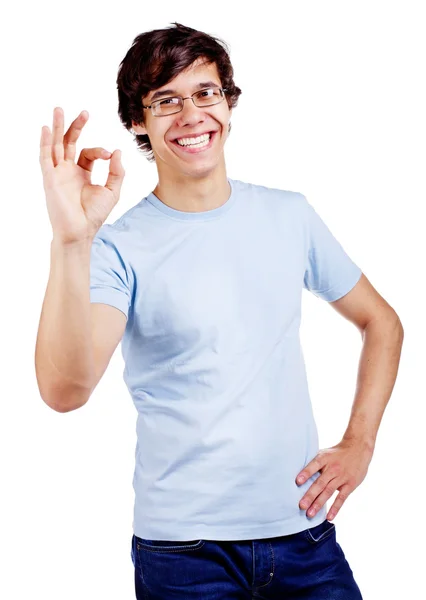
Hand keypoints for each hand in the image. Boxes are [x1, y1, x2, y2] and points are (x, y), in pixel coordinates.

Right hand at [39, 107, 124, 244]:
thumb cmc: (94, 215)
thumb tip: (117, 151)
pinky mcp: (50, 178)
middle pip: (69, 142)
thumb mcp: (112, 191)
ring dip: (57, 127)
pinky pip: (45, 157)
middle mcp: (68, 171)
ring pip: (56, 145)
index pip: (88, 153)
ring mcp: (58, 173)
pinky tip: (45, 129)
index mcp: (82, 173)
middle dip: (76, 126)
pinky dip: (45, 142)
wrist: (80, 230)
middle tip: (85, 112)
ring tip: (58, 109)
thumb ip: (116, 171)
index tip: (109, 156)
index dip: (100, 151)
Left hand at [295, 438, 373, 520]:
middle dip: (310, 495)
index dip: (306, 473)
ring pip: (328, 492)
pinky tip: (329, 517)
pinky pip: (341, 498)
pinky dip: (335, 508)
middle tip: (301, 506)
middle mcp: (332, 468)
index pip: (314, 465)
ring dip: (319, 503)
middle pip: (320, 483)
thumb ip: (314, 463)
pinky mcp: (350, 485)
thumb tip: (297, 472)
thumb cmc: (336, 453)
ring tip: (310, 514)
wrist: (358, 449)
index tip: (297, 481)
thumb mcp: (325, 453)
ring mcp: (341, 477)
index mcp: (324, 458)